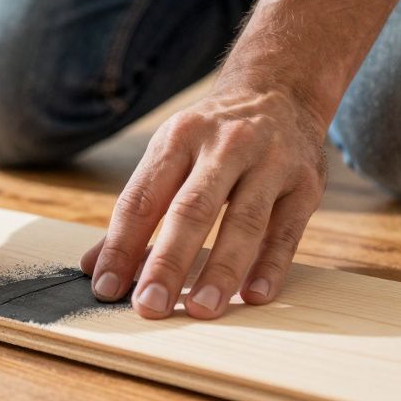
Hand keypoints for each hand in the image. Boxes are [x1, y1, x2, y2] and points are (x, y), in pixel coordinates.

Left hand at [80, 85, 327, 318]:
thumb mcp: (169, 154)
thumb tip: (95, 265)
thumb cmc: (211, 136)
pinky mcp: (306, 184)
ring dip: (221, 270)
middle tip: (149, 306)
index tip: (106, 287)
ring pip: (243, 222)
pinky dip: (271, 265)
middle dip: (167, 262)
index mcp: (178, 139)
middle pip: (191, 210)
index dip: (121, 246)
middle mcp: (224, 146)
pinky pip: (287, 231)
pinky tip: (255, 296)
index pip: (143, 199)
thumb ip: (137, 210)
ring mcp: (270, 163)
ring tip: (201, 309)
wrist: (279, 91)